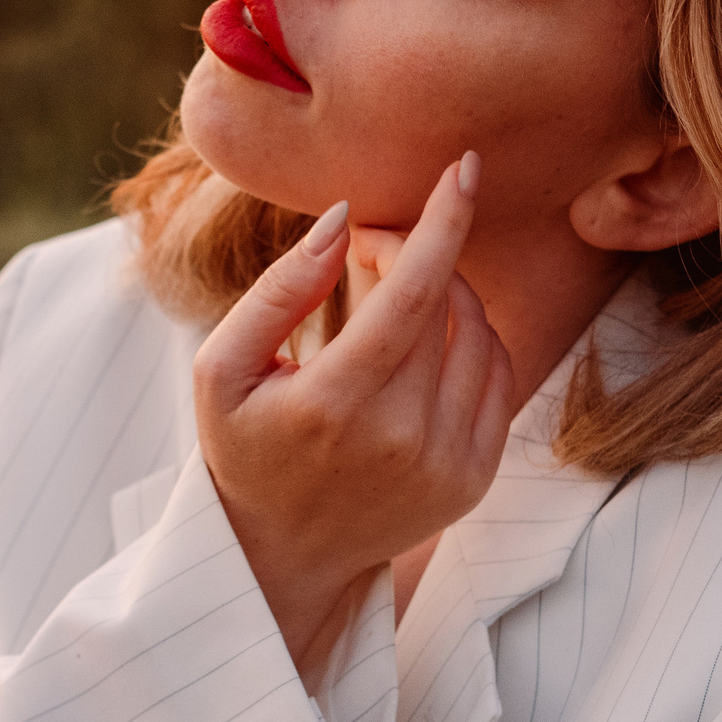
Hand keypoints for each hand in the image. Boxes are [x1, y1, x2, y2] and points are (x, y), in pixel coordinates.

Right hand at [192, 154, 517, 668]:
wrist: (281, 555)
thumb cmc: (244, 446)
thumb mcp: (222, 368)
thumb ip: (279, 290)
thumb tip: (342, 220)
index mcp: (334, 406)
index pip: (414, 294)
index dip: (443, 222)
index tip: (464, 166)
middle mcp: (402, 439)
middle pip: (446, 304)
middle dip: (418, 253)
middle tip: (367, 247)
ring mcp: (447, 465)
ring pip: (481, 336)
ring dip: (449, 292)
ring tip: (395, 295)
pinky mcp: (475, 480)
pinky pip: (500, 377)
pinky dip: (474, 339)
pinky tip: (429, 338)